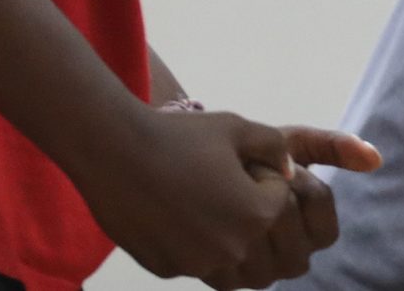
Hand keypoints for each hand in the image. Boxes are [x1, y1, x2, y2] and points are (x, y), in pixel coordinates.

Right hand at [83, 107, 379, 288]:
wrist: (114, 150)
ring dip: (242, 251)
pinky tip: (189, 223)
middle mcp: (232, 249)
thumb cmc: (179, 135)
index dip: (273, 185)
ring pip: (240, 276)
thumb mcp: (237, 128)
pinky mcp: (168, 270)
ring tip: (226, 218)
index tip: (251, 170)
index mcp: (256, 214)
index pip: (285, 208)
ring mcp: (198, 264)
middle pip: (273, 254)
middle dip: (269, 229)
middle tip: (247, 202)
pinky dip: (205, 254)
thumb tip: (289, 170)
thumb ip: (274, 148)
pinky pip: (201, 270)